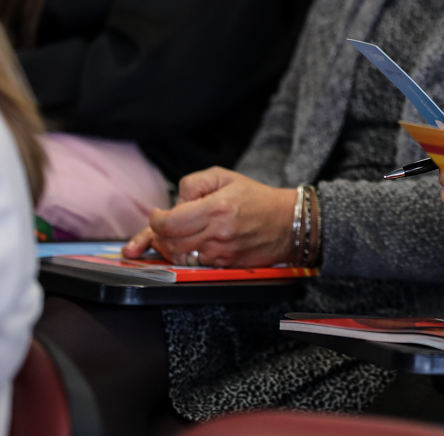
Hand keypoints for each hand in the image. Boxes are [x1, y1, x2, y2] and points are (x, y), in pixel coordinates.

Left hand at [122, 167, 296, 267]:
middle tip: (163, 225)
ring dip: (169, 247)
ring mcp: (221, 253)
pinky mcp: (225, 265)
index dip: (155, 220)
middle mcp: (217, 233)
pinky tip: (189, 244)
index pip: (169, 222)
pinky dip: (185, 255)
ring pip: (178, 256)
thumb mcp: (225, 177)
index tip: (157, 214)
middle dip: (159, 234)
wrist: (288, 222)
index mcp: (216, 208)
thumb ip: (194, 183)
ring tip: (174, 235)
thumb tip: (175, 203)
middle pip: (169, 242)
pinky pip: (194, 264)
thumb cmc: (256, 198)